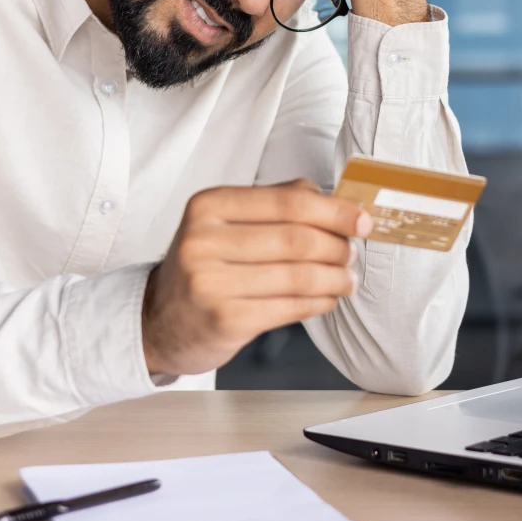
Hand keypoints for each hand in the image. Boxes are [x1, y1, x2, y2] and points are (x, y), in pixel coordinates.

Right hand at [142, 179, 373, 375]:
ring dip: (334, 278)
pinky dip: (318, 303)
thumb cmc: (203, 267)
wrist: (159, 321)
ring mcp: (211, 283)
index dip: (334, 211)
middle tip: (351, 253)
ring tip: (346, 279)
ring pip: (298, 276)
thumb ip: (275, 203)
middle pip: (296, 239)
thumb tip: (333, 199)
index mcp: (209, 206)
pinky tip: (327, 299)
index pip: (288, 202)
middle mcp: (203, 241)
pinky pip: (289, 308)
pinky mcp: (224, 320)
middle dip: (337, 247)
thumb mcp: (224, 223)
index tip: (362, 221)